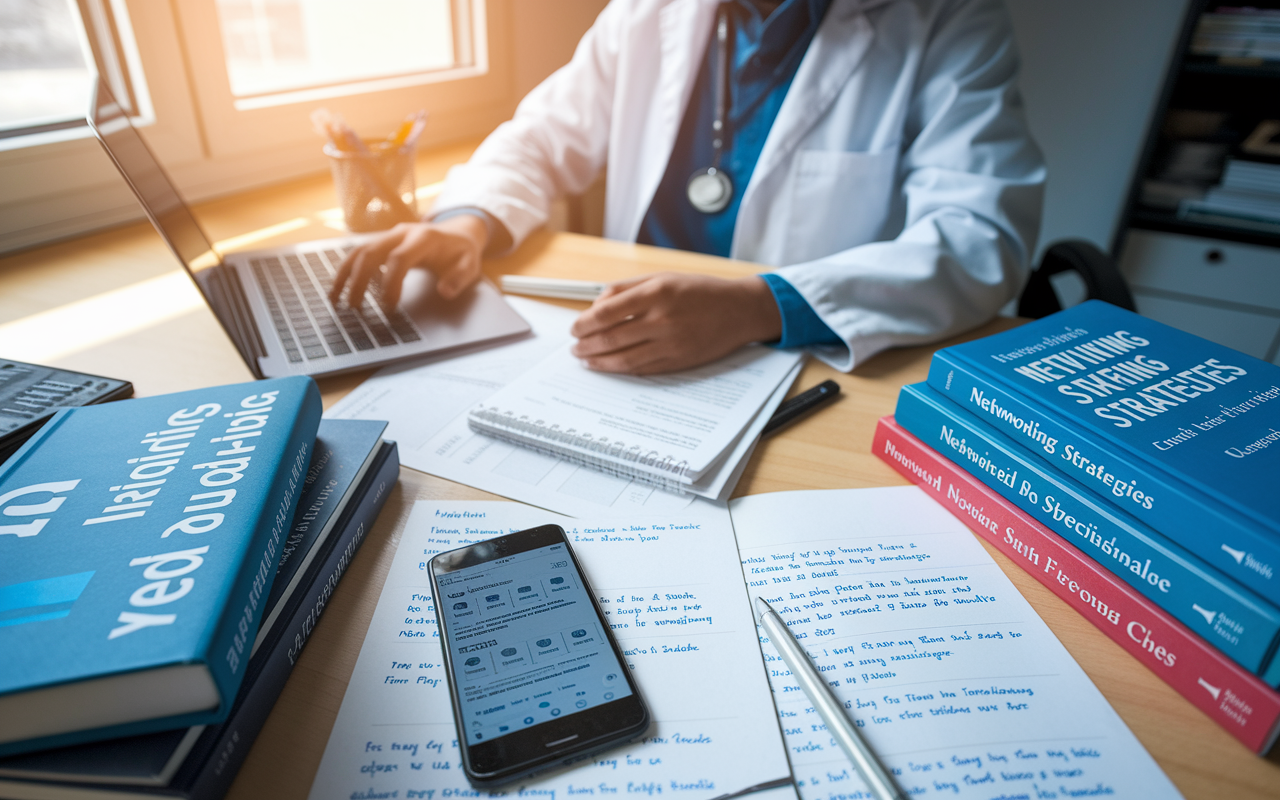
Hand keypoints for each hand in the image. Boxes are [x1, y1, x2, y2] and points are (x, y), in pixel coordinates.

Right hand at [328, 214, 488, 308]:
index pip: (399, 259)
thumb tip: (445, 292)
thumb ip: (460, 278)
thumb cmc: (461, 252)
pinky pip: (360, 253)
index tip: (389, 306)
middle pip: (371, 252)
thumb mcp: (471, 265)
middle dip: (359, 280)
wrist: (457, 233)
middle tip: (354, 307)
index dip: (391, 283)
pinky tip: (340, 289)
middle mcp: (402, 233)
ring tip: (335, 299)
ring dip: (346, 274)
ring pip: (360, 251)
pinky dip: (348, 270)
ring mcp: (390, 235)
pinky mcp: (383, 242)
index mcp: (423, 238)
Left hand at [570, 272, 781, 373]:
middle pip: (610, 337)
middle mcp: (662, 319)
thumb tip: (597, 306)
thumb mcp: (662, 277)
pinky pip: (642, 368)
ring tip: (585, 359)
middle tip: (575, 346)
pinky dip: (620, 369)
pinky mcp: (678, 361)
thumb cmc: (700, 291)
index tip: (575, 327)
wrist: (739, 311)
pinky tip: (609, 366)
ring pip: (623, 358)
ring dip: (598, 361)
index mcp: (656, 293)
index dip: (584, 323)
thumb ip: (627, 289)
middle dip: (586, 345)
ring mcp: (670, 343)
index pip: (606, 312)